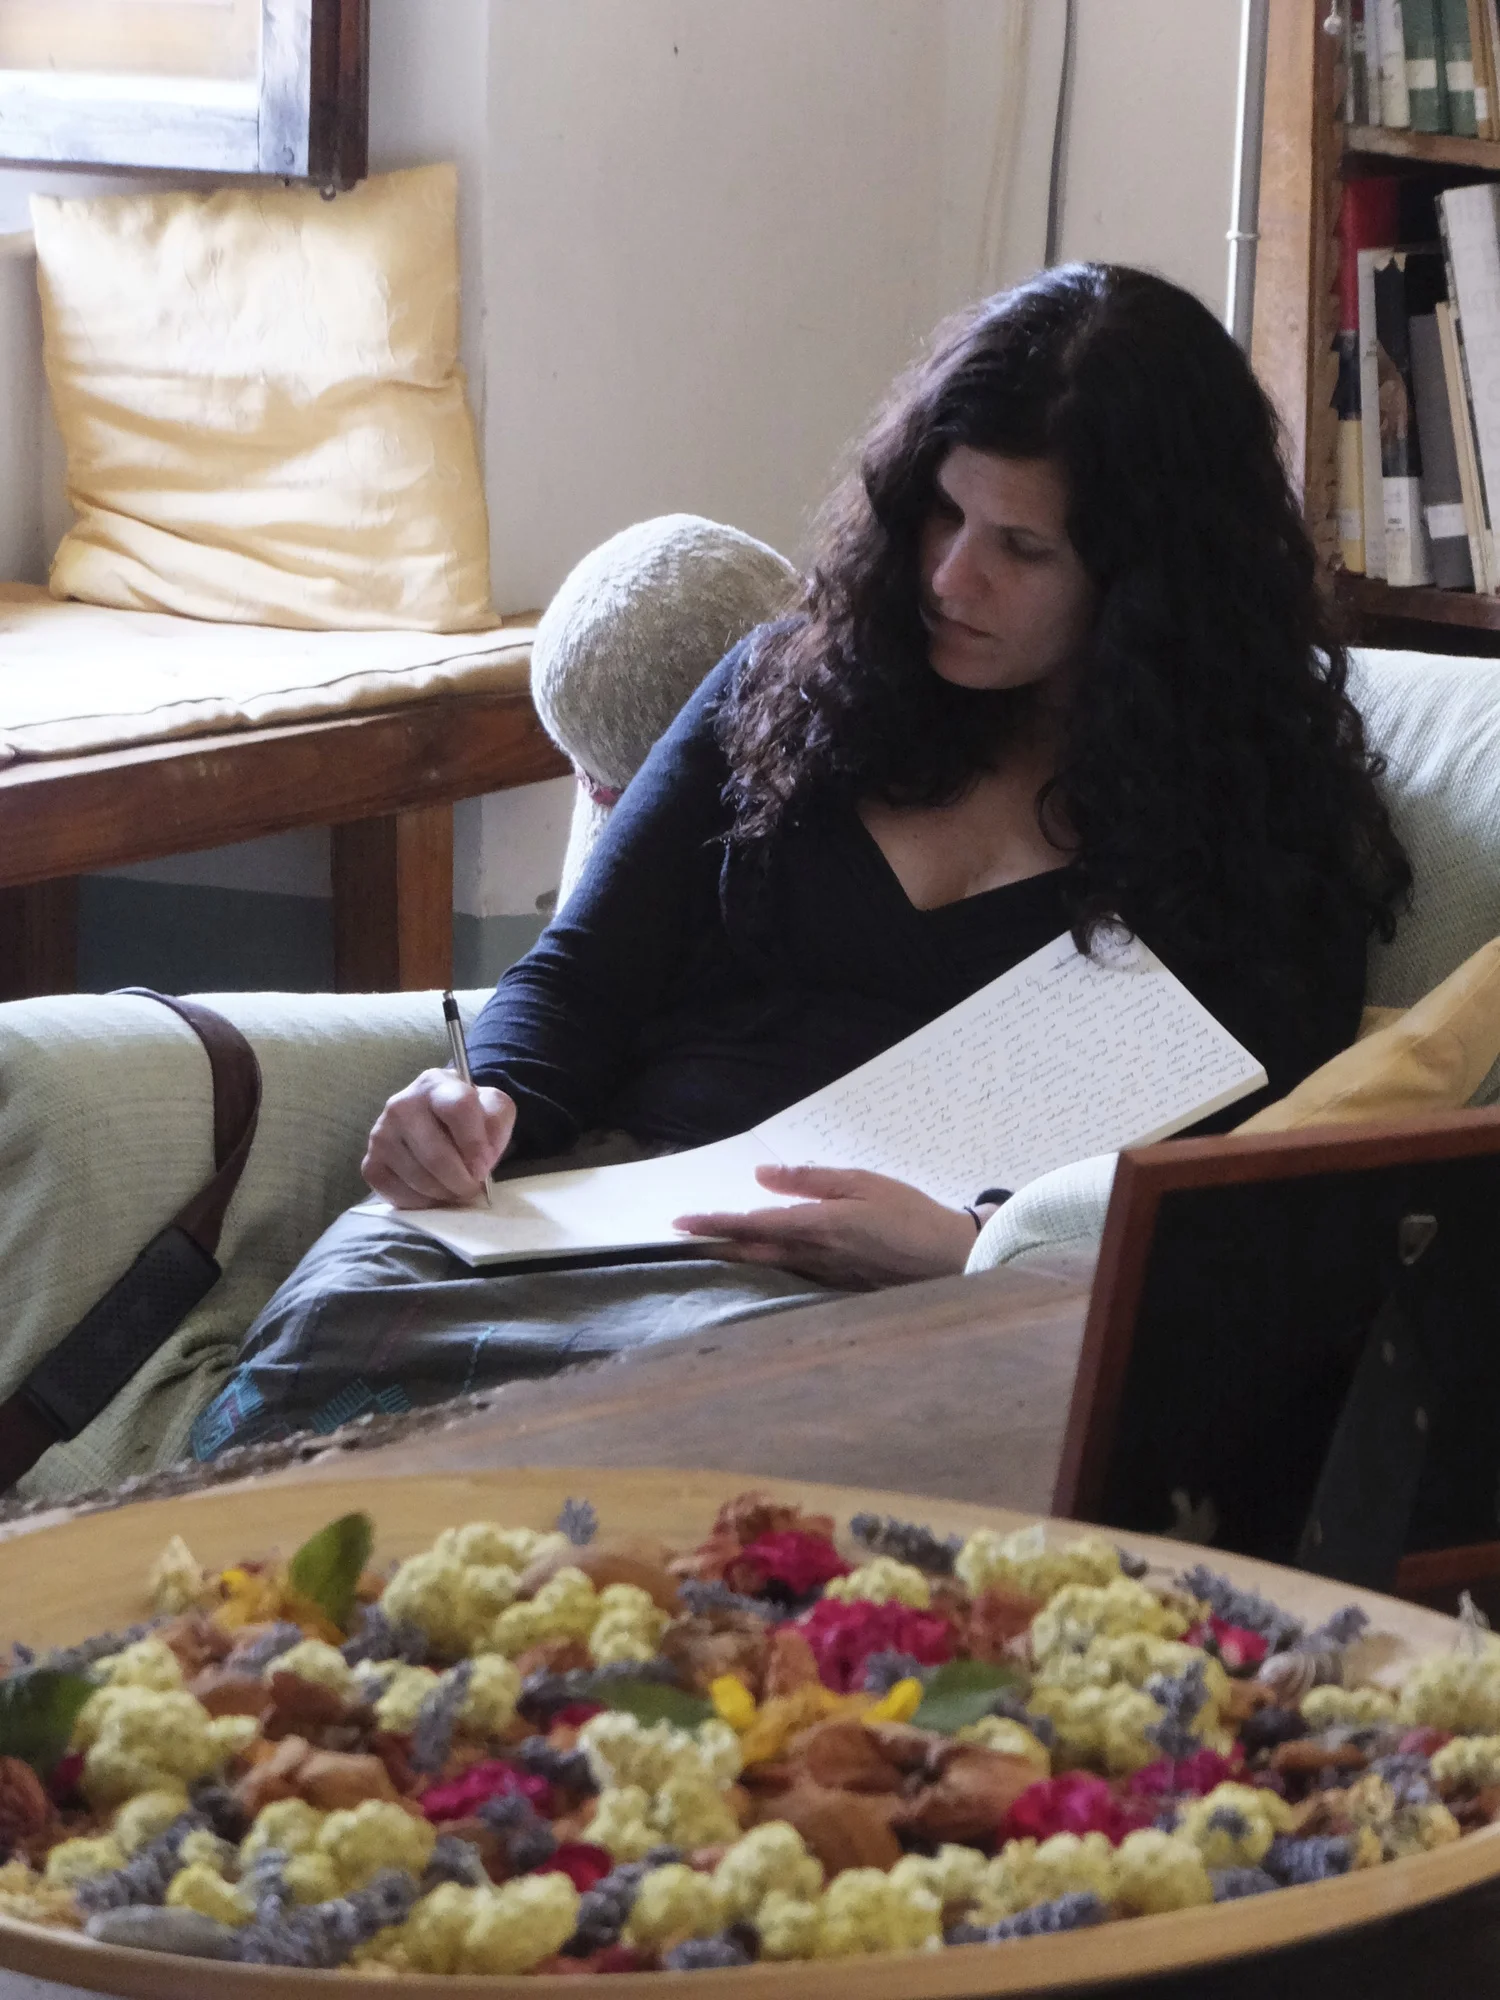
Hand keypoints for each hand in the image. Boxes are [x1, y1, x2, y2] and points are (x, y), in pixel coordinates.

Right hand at [362, 1068, 516, 1208]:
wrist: (435, 1119)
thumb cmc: (468, 1116)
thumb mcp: (492, 1107)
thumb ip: (496, 1122)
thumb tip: (480, 1159)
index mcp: (436, 1084)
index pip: (458, 1109)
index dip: (475, 1144)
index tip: (484, 1168)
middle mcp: (401, 1104)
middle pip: (436, 1154)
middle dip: (462, 1180)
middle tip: (473, 1188)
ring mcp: (381, 1134)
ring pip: (419, 1178)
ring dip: (445, 1193)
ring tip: (456, 1189)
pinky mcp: (371, 1163)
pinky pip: (398, 1194)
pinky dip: (422, 1202)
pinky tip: (433, 1193)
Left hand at [673, 1163, 978, 1288]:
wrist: (949, 1257)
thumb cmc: (909, 1212)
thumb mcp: (861, 1182)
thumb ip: (811, 1180)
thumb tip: (762, 1175)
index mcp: (818, 1225)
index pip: (753, 1224)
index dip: (715, 1224)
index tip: (681, 1223)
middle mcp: (813, 1255)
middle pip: (752, 1251)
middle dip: (715, 1243)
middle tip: (681, 1237)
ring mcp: (824, 1274)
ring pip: (769, 1264)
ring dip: (736, 1254)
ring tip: (709, 1244)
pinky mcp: (836, 1283)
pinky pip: (791, 1272)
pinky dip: (767, 1263)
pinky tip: (758, 1257)